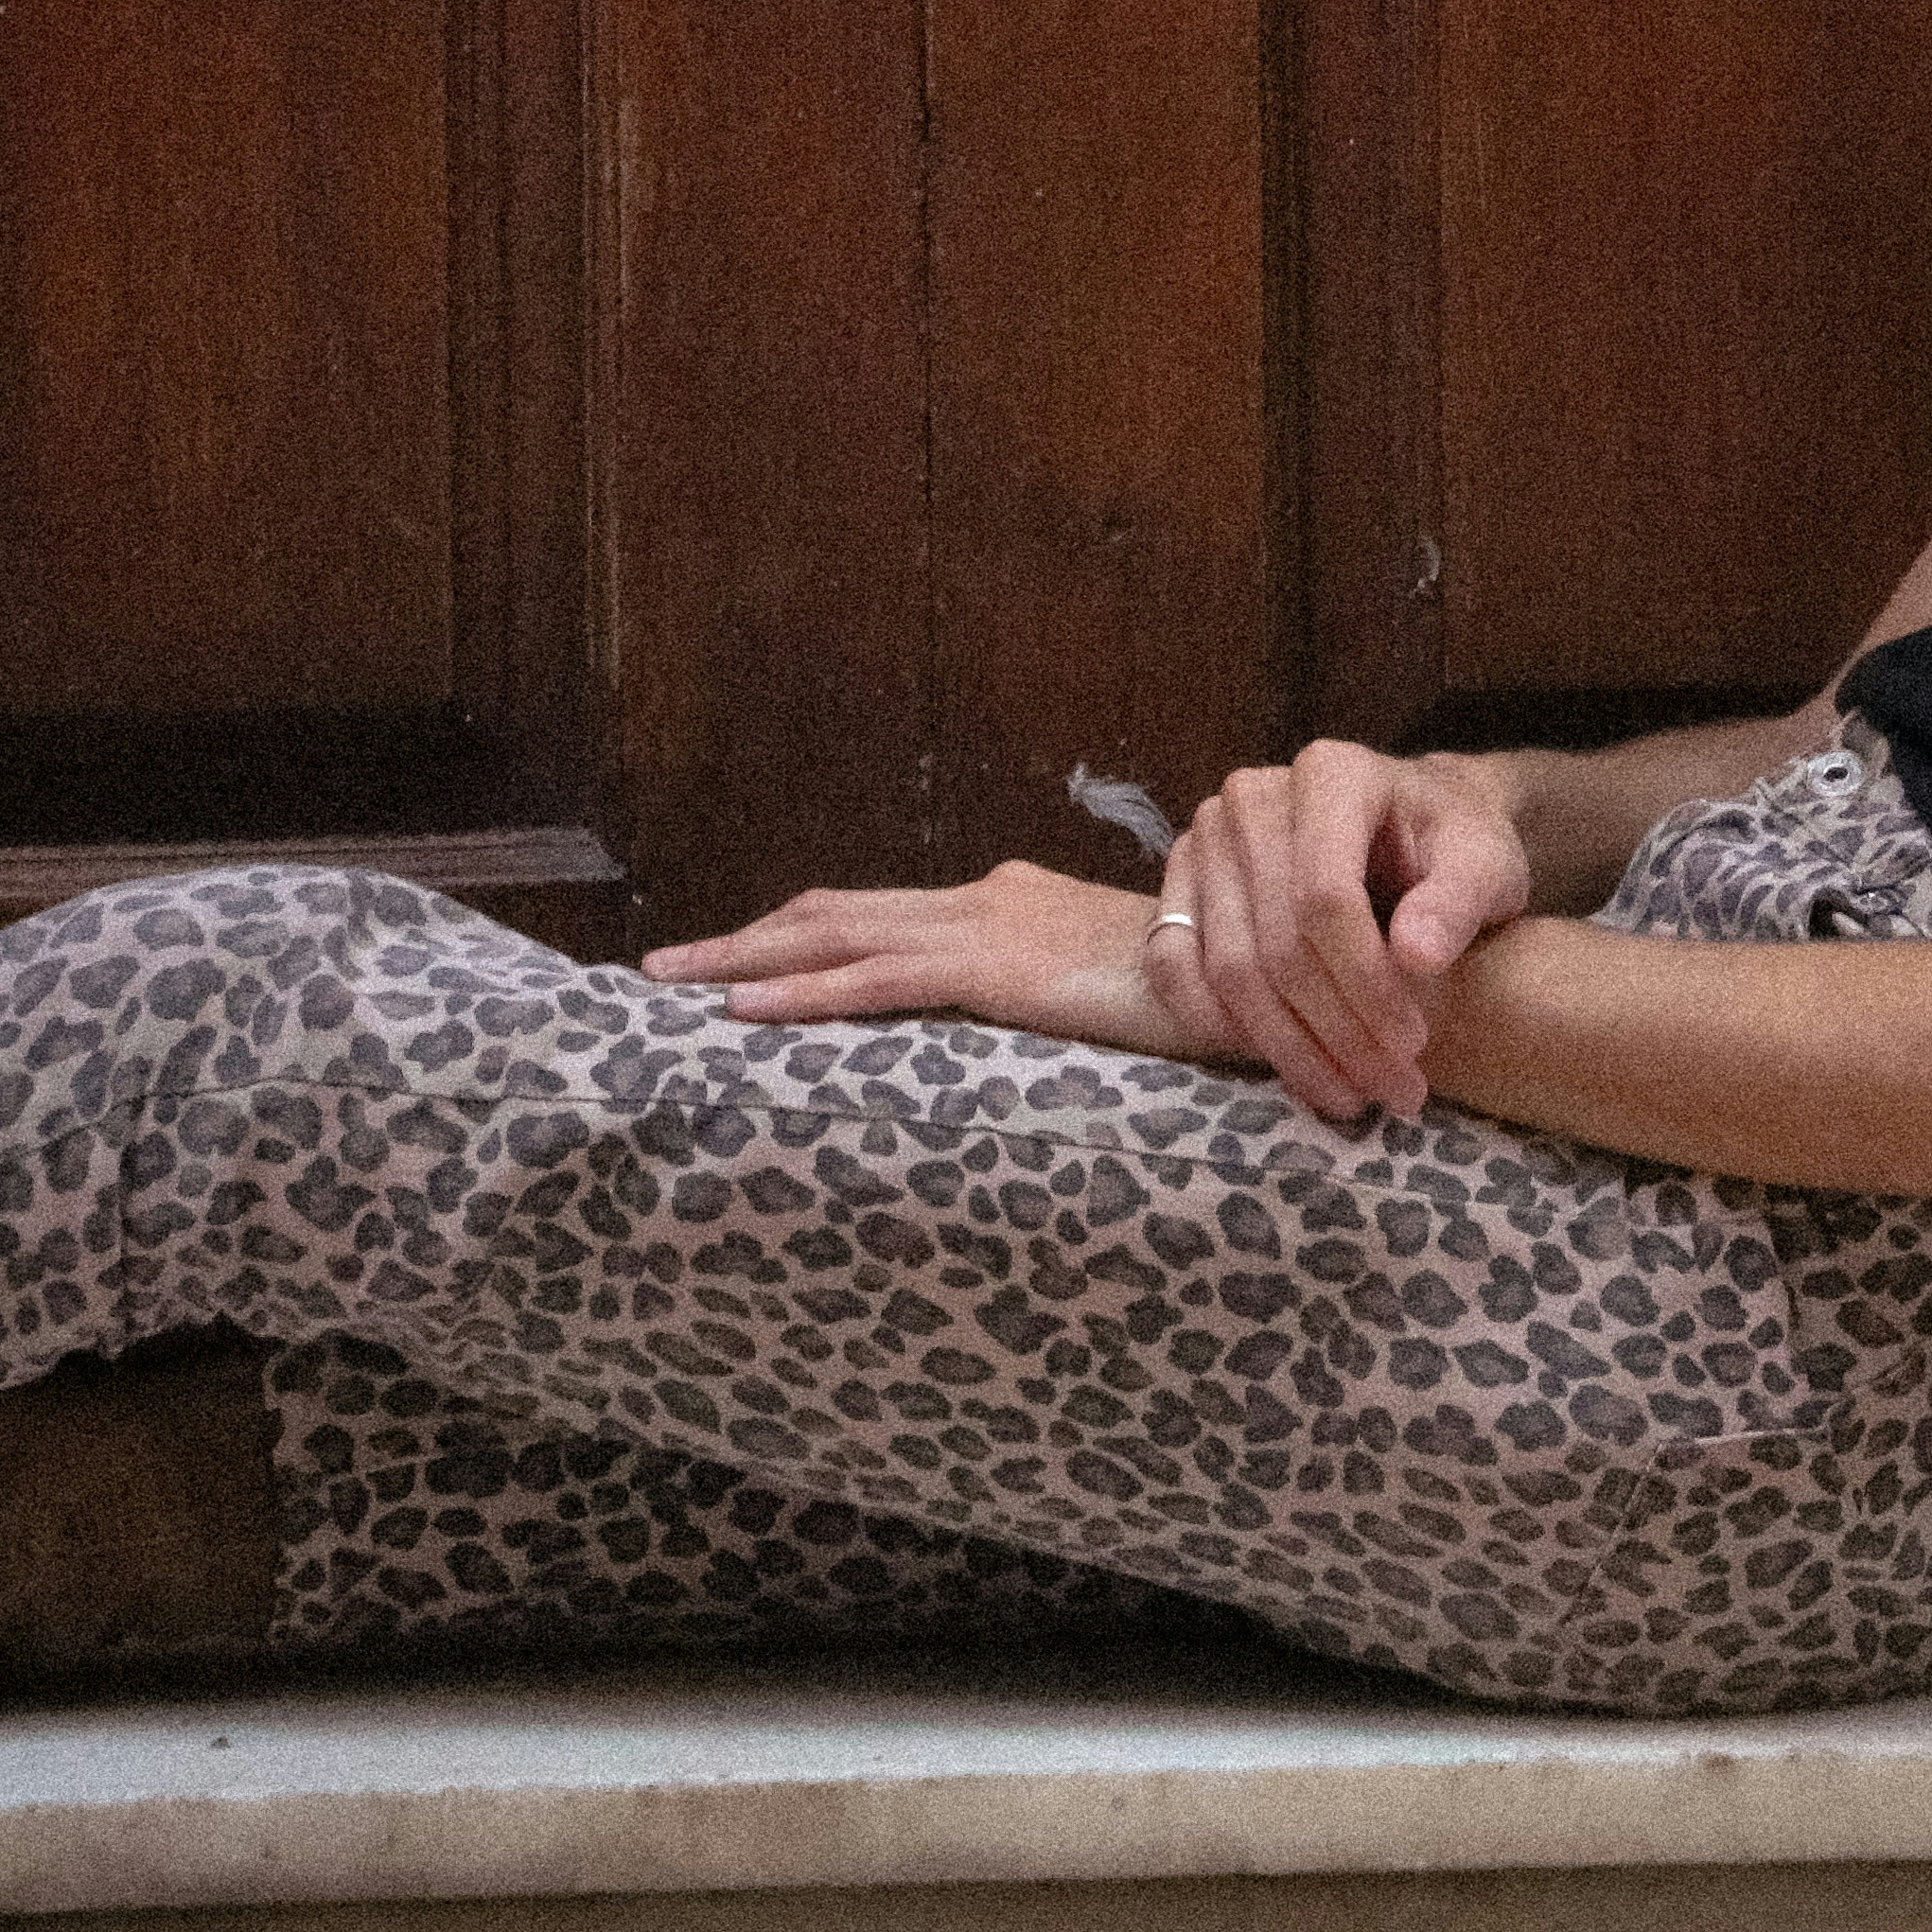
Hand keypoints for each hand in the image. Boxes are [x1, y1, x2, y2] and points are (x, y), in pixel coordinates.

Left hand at [643, 859, 1232, 1057]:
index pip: (881, 915)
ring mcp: (988, 928)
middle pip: (836, 914)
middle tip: (665, 967)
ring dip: (745, 958)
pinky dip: (803, 992)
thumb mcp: (1110, 995)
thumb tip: (1034, 1031)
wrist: (1266, 970)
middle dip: (746, 938)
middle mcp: (985, 900)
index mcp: (1007, 905)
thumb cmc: (1205, 992)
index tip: (739, 959)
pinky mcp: (998, 968)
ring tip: (672, 981)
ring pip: (837, 935)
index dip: (802, 937)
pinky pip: (878, 979)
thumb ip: (1061, 1002)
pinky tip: (743, 1011)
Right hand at [1164, 738, 1531, 1126]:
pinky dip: (1216, 1028)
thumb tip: (1417, 957)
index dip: (1365, 982)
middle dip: (1335, 1034)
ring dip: (1285, 1049)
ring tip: (1347, 1096)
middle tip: (1391, 1092)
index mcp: (1329, 774)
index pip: (1325, 897)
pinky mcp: (1178, 882)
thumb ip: (1458, 901)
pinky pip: (1171, 966)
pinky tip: (1277, 1066)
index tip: (1412, 1044)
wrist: (1408, 827)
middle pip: (1276, 942)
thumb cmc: (1450, 843)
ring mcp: (1205, 839)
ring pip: (1227, 968)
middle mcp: (1250, 797)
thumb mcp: (1484, 861)